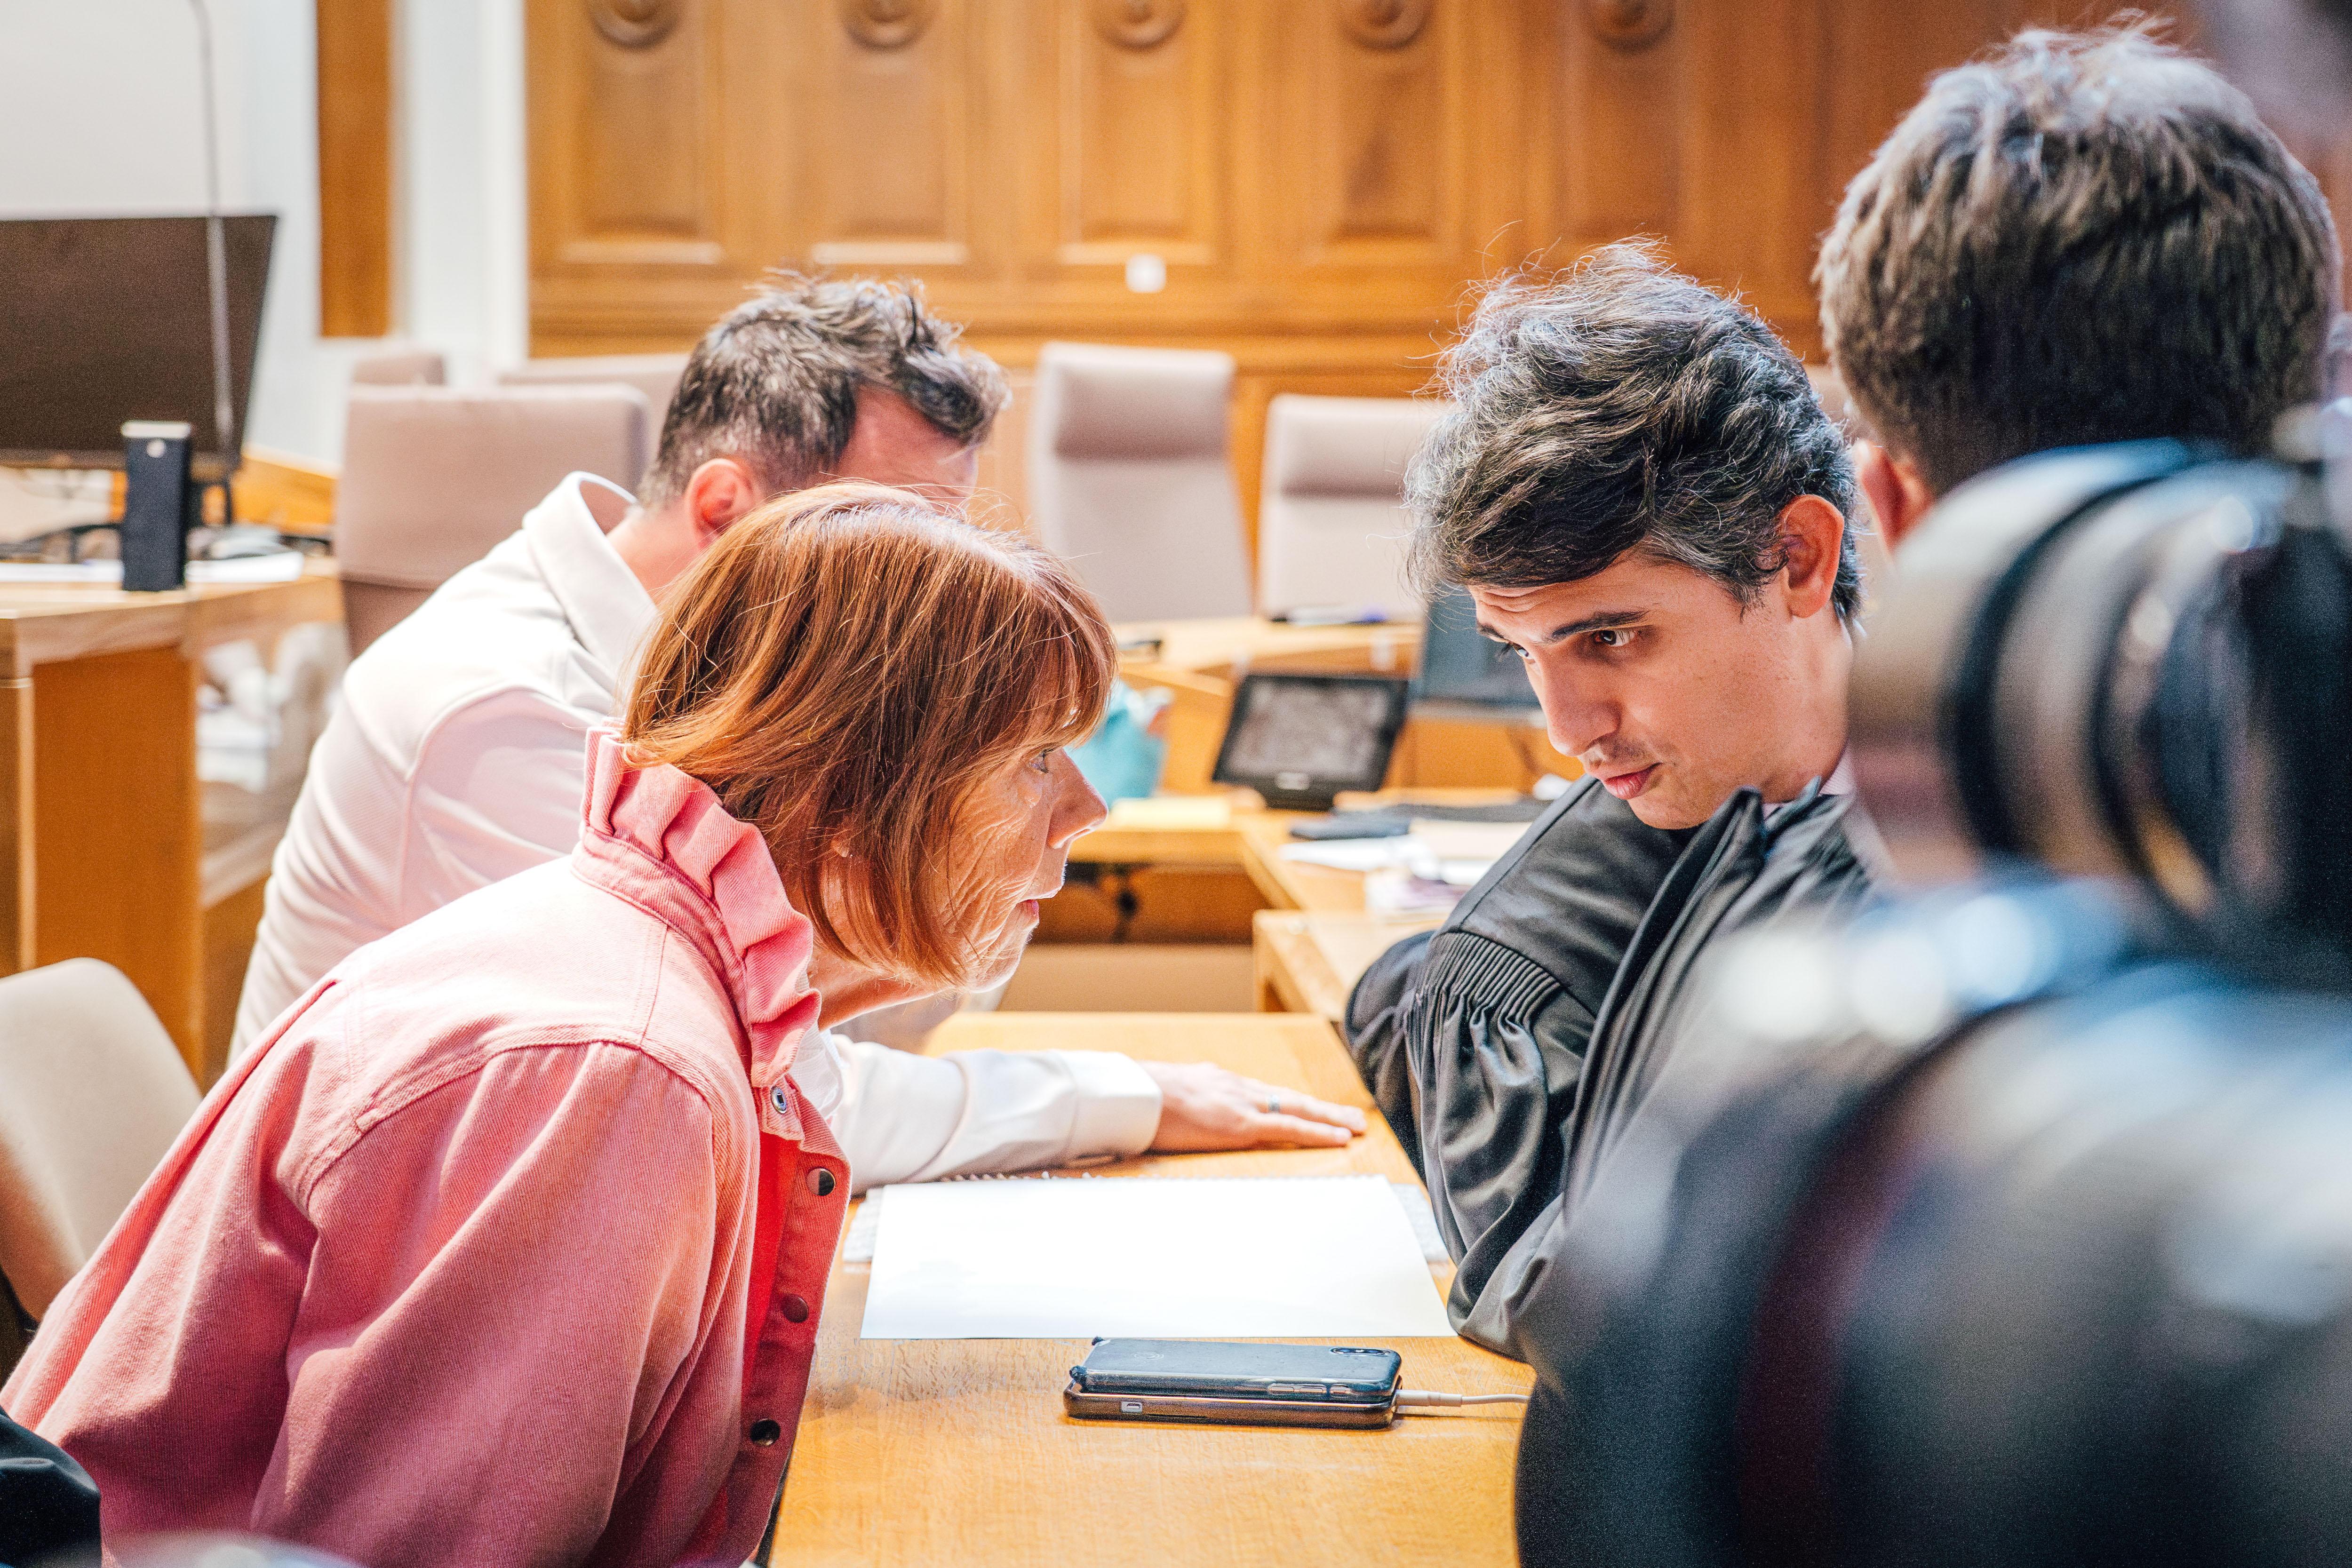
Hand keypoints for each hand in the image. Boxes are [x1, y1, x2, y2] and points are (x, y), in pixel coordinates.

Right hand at [1141, 1061, 1368, 1150]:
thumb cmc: (1136, 1099)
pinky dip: (1319, 1132)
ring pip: (1298, 1109)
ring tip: (1356, 1127)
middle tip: (1351, 1116)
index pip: (1261, 1093)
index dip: (1287, 1102)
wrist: (1132, 1094)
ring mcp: (1243, 1103)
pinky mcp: (1243, 1124)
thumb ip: (1177, 1106)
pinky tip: (1341, 1138)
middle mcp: (1236, 1087)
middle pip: (1288, 1097)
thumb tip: (1172, 1116)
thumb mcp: (1161, 1097)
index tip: (1306, 1108)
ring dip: (1330, 1118)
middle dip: (1321, 1108)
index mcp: (1216, 1082)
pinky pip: (1291, 1128)